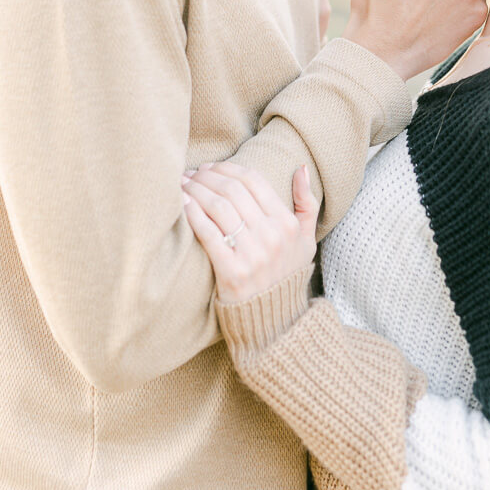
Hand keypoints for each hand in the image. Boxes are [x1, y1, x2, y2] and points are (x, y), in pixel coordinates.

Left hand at [181, 160, 318, 303]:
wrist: (275, 322)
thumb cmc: (287, 274)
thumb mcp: (307, 239)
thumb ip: (307, 203)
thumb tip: (301, 168)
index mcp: (287, 224)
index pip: (253, 181)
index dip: (228, 168)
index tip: (211, 167)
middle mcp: (271, 236)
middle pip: (232, 191)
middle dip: (207, 176)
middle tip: (191, 173)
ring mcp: (252, 254)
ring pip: (218, 207)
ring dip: (196, 190)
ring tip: (182, 184)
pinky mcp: (231, 272)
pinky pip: (208, 233)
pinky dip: (193, 214)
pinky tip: (182, 204)